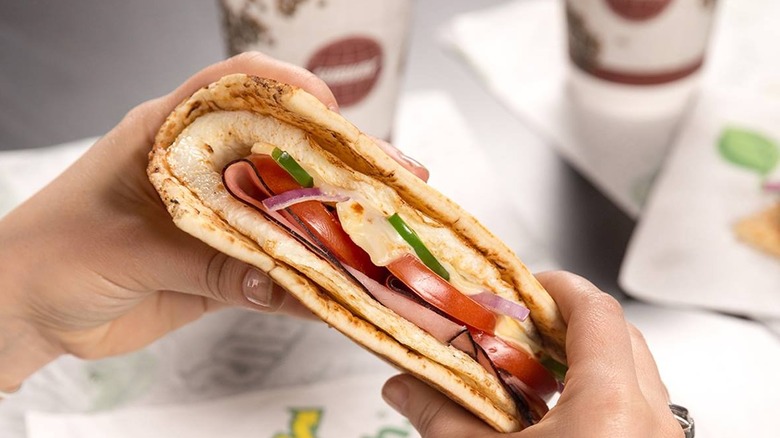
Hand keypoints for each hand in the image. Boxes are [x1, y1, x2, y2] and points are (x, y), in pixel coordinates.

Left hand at [0, 52, 427, 390]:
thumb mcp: (127, 249)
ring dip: (335, 227)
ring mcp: (217, 218)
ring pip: (286, 214)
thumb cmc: (52, 254)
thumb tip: (277, 280)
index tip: (330, 109)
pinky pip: (274, 271)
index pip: (232, 88)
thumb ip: (204, 260)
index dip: (284, 88)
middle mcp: (201, 170)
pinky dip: (307, 284)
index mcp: (167, 136)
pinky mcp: (222, 263)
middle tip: (391, 179)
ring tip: (385, 237)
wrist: (25, 312)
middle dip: (338, 164)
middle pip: (280, 152)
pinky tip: (342, 294)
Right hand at [381, 271, 682, 437]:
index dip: (559, 286)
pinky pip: (639, 410)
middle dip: (573, 320)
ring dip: (589, 358)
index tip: (527, 283)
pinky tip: (561, 415)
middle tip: (527, 323)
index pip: (596, 312)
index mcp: (611, 408)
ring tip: (540, 367)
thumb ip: (441, 417)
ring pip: (636, 373)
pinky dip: (602, 395)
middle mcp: (650, 422)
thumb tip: (401, 385)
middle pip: (622, 335)